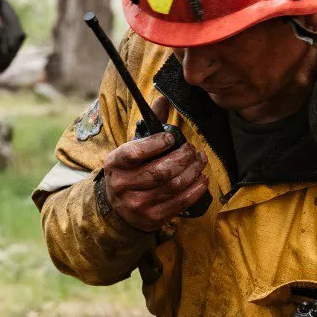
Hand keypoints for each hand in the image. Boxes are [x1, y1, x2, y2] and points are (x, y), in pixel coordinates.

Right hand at [102, 97, 208, 232]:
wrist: (118, 210)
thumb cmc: (129, 172)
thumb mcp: (131, 149)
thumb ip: (149, 126)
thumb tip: (163, 98)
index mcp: (115, 164)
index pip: (134, 153)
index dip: (156, 144)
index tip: (171, 138)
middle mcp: (122, 185)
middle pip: (160, 171)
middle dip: (182, 158)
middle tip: (192, 150)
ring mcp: (137, 205)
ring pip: (173, 186)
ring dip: (192, 172)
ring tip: (200, 162)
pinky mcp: (152, 218)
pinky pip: (180, 202)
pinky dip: (195, 189)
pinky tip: (201, 179)